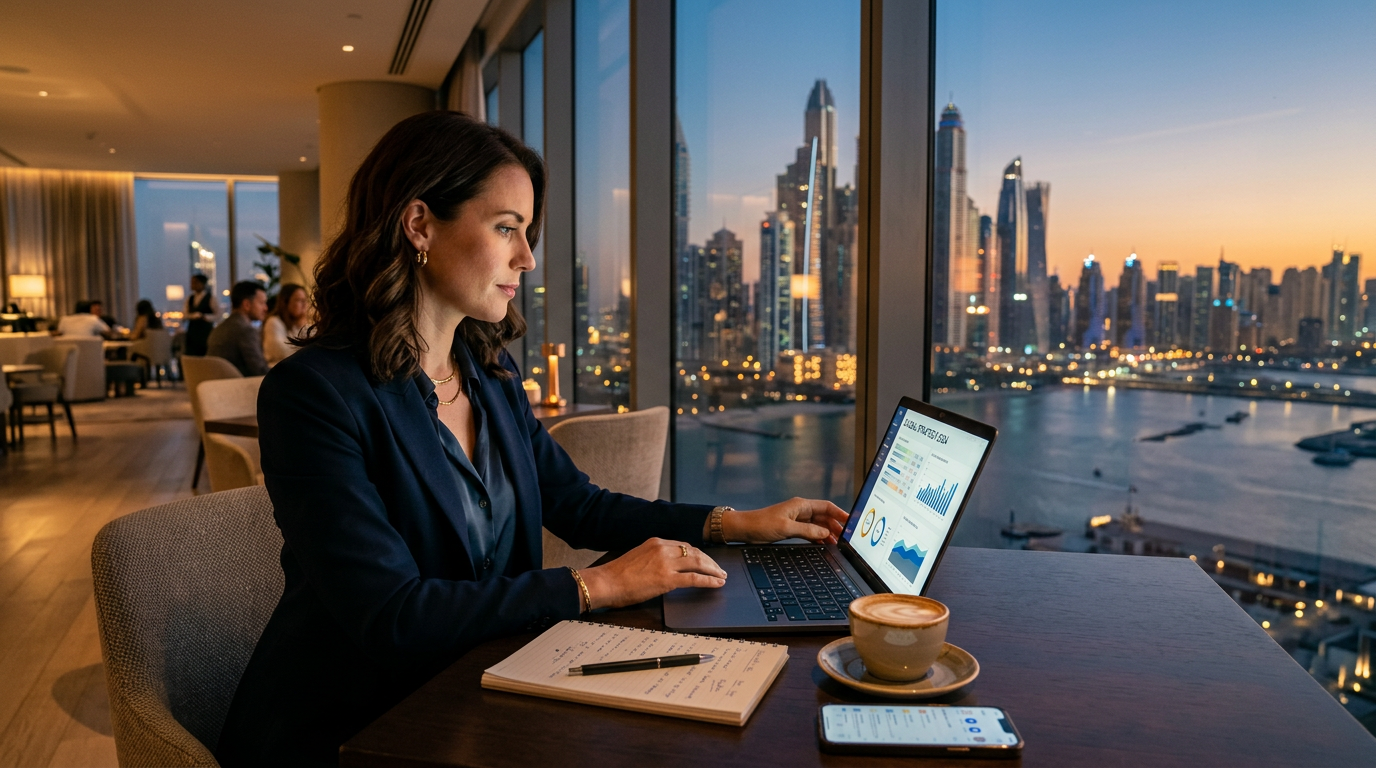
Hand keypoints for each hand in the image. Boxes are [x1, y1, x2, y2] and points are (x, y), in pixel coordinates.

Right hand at [579, 539, 727, 609]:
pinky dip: (709, 580)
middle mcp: (663, 549)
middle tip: (719, 568)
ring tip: (721, 576)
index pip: (684, 545)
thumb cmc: (617, 575)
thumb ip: (654, 559)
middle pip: (694, 552)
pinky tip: (717, 583)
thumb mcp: (638, 558)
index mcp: (655, 542)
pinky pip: (695, 578)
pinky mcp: (667, 579)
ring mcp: (666, 563)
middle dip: (709, 561)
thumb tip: (665, 568)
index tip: (705, 560)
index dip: (698, 554)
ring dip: (713, 570)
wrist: (606, 583)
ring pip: (698, 563)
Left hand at [718, 498, 848, 544]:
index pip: (827, 506)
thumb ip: (808, 530)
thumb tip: (825, 532)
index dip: (840, 513)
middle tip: (846, 538)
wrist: (744, 529)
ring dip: (828, 533)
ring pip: (818, 525)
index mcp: (801, 505)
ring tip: (837, 543)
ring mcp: (796, 519)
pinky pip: (810, 531)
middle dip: (836, 526)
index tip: (851, 522)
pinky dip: (818, 537)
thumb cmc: (761, 524)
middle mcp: (800, 510)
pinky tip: (823, 544)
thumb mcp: (786, 528)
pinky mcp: (791, 528)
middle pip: (824, 516)